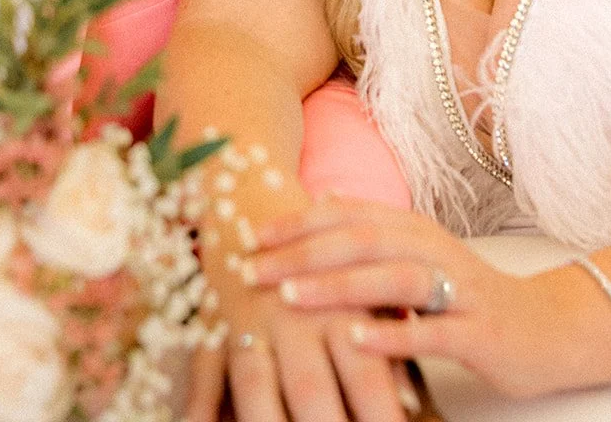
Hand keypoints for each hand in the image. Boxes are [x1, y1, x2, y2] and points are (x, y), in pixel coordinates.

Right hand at [185, 270, 416, 421]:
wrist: (253, 210)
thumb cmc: (320, 273)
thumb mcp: (355, 300)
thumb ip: (383, 352)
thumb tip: (411, 400)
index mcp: (340, 313)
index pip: (367, 377)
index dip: (380, 415)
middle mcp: (294, 320)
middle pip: (309, 388)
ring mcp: (248, 325)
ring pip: (254, 385)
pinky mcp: (211, 330)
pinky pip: (202, 376)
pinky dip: (199, 408)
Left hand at [249, 196, 549, 399]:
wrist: (548, 327)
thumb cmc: (470, 295)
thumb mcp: (419, 257)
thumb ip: (372, 236)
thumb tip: (316, 206)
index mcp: (412, 230)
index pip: (347, 213)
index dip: (296, 220)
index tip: (248, 233)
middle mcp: (432, 249)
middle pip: (362, 238)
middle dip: (302, 251)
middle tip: (252, 265)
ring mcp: (458, 289)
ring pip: (393, 277)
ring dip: (339, 285)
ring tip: (292, 295)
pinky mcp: (480, 331)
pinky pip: (433, 331)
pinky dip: (393, 333)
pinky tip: (356, 341)